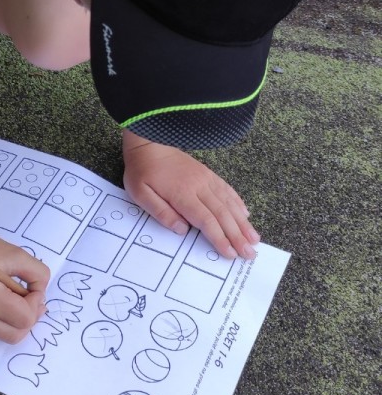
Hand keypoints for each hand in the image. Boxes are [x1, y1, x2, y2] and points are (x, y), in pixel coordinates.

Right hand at [0, 219, 49, 342]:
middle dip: (28, 315)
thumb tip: (40, 297)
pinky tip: (2, 301)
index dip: (35, 302)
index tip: (31, 285)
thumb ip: (38, 275)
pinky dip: (4, 321)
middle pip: (17, 334)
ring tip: (14, 298)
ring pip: (6, 337)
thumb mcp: (17, 254)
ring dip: (16, 321)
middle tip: (27, 294)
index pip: (25, 318)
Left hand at [122, 131, 259, 260]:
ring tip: (254, 239)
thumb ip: (161, 212)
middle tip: (250, 253)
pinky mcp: (208, 174)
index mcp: (182, 194)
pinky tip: (245, 214)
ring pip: (229, 204)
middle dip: (238, 236)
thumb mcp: (141, 194)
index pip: (206, 220)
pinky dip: (238, 203)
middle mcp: (199, 187)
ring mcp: (206, 179)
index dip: (220, 238)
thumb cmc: (142, 170)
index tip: (231, 253)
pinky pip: (227, 190)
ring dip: (243, 223)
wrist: (150, 141)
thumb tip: (182, 230)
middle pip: (223, 215)